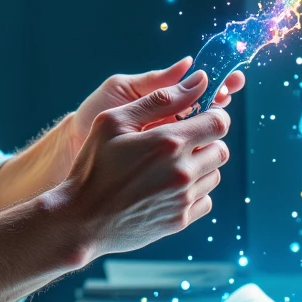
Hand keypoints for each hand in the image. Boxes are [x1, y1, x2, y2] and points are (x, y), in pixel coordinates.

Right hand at [60, 71, 233, 257]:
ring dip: (200, 167)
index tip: (195, 119)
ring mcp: (182, 199)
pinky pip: (205, 201)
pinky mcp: (179, 221)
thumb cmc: (93, 165)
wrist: (80, 219)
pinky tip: (168, 188)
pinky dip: (194, 192)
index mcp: (169, 142)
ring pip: (214, 175)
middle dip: (206, 142)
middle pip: (221, 150)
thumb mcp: (114, 121)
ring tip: (170, 166)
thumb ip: (159, 99)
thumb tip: (199, 80)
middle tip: (179, 143)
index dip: (211, 116)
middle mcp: (182, 171)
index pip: (219, 122)